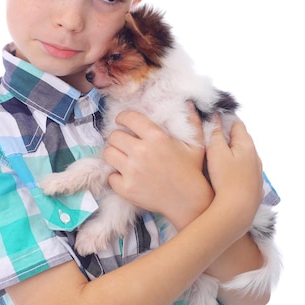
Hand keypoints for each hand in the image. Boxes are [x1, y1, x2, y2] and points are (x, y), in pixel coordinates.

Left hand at [103, 107, 213, 228]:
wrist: (189, 202)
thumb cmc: (192, 170)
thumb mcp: (196, 143)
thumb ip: (191, 120)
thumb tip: (187, 102)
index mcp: (156, 137)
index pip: (128, 118)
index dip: (123, 117)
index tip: (123, 121)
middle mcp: (141, 152)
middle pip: (114, 136)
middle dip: (118, 136)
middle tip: (124, 141)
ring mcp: (132, 171)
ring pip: (108, 153)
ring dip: (114, 153)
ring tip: (123, 156)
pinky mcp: (126, 188)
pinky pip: (110, 176)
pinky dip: (116, 175)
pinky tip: (127, 175)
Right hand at [206, 116, 263, 228]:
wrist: (237, 212)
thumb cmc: (225, 180)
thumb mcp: (216, 151)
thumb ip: (215, 132)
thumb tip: (215, 115)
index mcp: (247, 145)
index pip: (237, 123)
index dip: (224, 119)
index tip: (211, 118)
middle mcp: (255, 157)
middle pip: (241, 140)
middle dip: (227, 135)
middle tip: (210, 135)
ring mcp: (256, 173)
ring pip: (243, 157)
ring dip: (232, 153)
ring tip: (216, 155)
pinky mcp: (254, 188)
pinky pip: (244, 172)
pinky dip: (236, 168)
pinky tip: (226, 175)